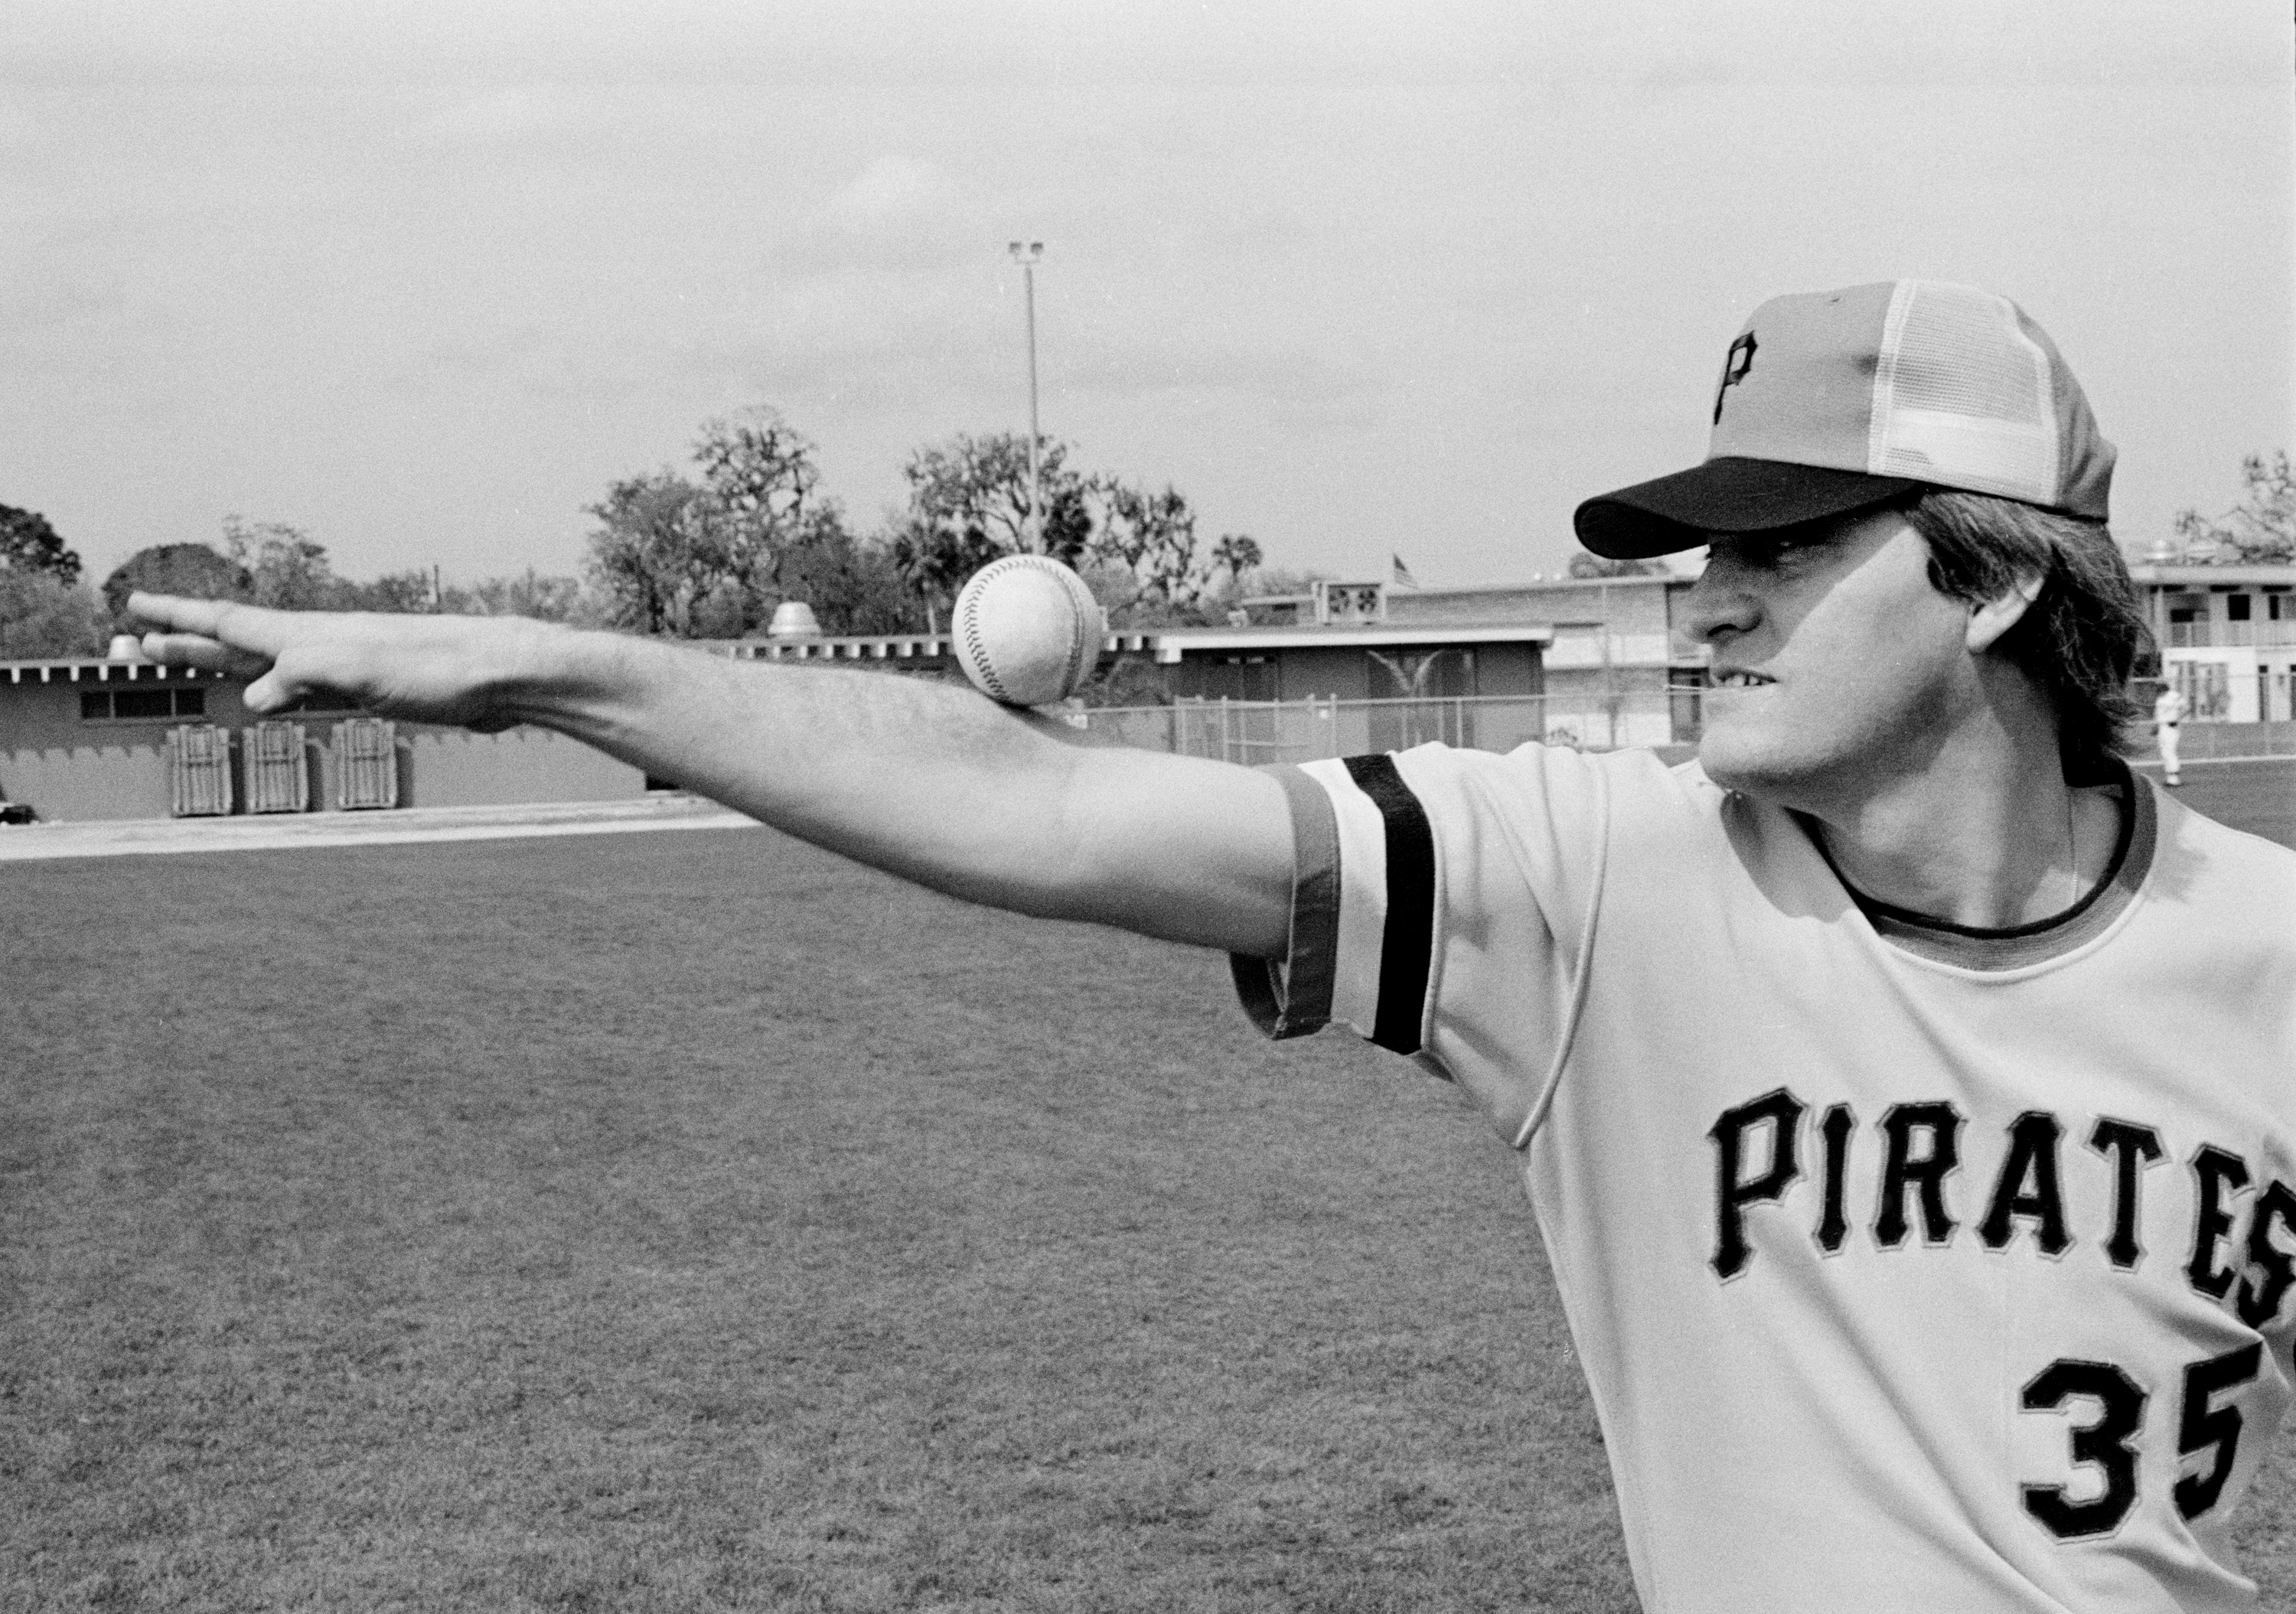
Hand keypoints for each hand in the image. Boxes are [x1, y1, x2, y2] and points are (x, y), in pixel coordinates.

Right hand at [127, 593, 551, 731]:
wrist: (503, 674)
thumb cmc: (438, 669)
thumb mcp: (361, 673)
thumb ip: (304, 676)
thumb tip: (252, 698)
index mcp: (312, 634)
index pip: (231, 622)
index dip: (180, 619)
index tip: (133, 607)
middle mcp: (323, 642)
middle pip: (240, 641)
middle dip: (185, 642)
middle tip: (135, 641)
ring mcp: (347, 663)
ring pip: (270, 663)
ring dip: (224, 663)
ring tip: (187, 662)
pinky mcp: (374, 687)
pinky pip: (306, 686)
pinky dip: (276, 687)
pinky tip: (277, 695)